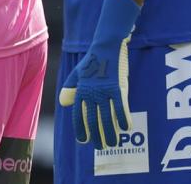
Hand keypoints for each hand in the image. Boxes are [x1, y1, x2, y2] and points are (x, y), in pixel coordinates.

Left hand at [59, 0, 139, 148]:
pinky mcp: (117, 88)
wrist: (106, 46)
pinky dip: (123, 119)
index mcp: (80, 90)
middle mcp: (90, 93)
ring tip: (112, 143)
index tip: (83, 140)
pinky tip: (126, 128)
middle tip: (100, 146)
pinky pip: (120, 108)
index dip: (80, 129)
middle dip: (96, 136)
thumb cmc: (92, 60)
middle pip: (92, 120)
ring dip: (110, 133)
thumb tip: (64, 103)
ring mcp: (104, 91)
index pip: (78, 115)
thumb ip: (70, 87)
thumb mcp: (78, 73)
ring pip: (107, 118)